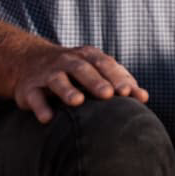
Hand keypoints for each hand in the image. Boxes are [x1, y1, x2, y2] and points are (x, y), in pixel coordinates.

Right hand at [10, 42, 148, 124]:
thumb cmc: (74, 71)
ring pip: (57, 80)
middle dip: (95, 81)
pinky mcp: (29, 88)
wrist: (29, 62)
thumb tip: (144, 97)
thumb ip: (120, 82)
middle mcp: (67, 61)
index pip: (105, 64)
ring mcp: (47, 74)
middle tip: (108, 95)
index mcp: (87, 57)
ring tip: (77, 102)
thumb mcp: (95, 70)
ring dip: (67, 90)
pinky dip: (40, 106)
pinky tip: (48, 118)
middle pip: (82, 68)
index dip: (116, 77)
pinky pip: (35, 96)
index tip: (129, 92)